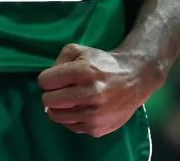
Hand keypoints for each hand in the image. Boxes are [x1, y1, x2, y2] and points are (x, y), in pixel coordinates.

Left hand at [38, 43, 161, 137]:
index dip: (47, 78)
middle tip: (61, 90)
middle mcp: (90, 94)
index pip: (45, 81)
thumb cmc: (103, 64)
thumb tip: (46, 82)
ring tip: (69, 100)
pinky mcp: (97, 128)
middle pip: (48, 101)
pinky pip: (70, 126)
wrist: (134, 79)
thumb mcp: (80, 51)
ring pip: (56, 116)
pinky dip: (71, 118)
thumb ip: (59, 60)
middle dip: (51, 94)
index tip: (55, 78)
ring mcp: (94, 114)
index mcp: (84, 72)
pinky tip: (81, 108)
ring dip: (59, 108)